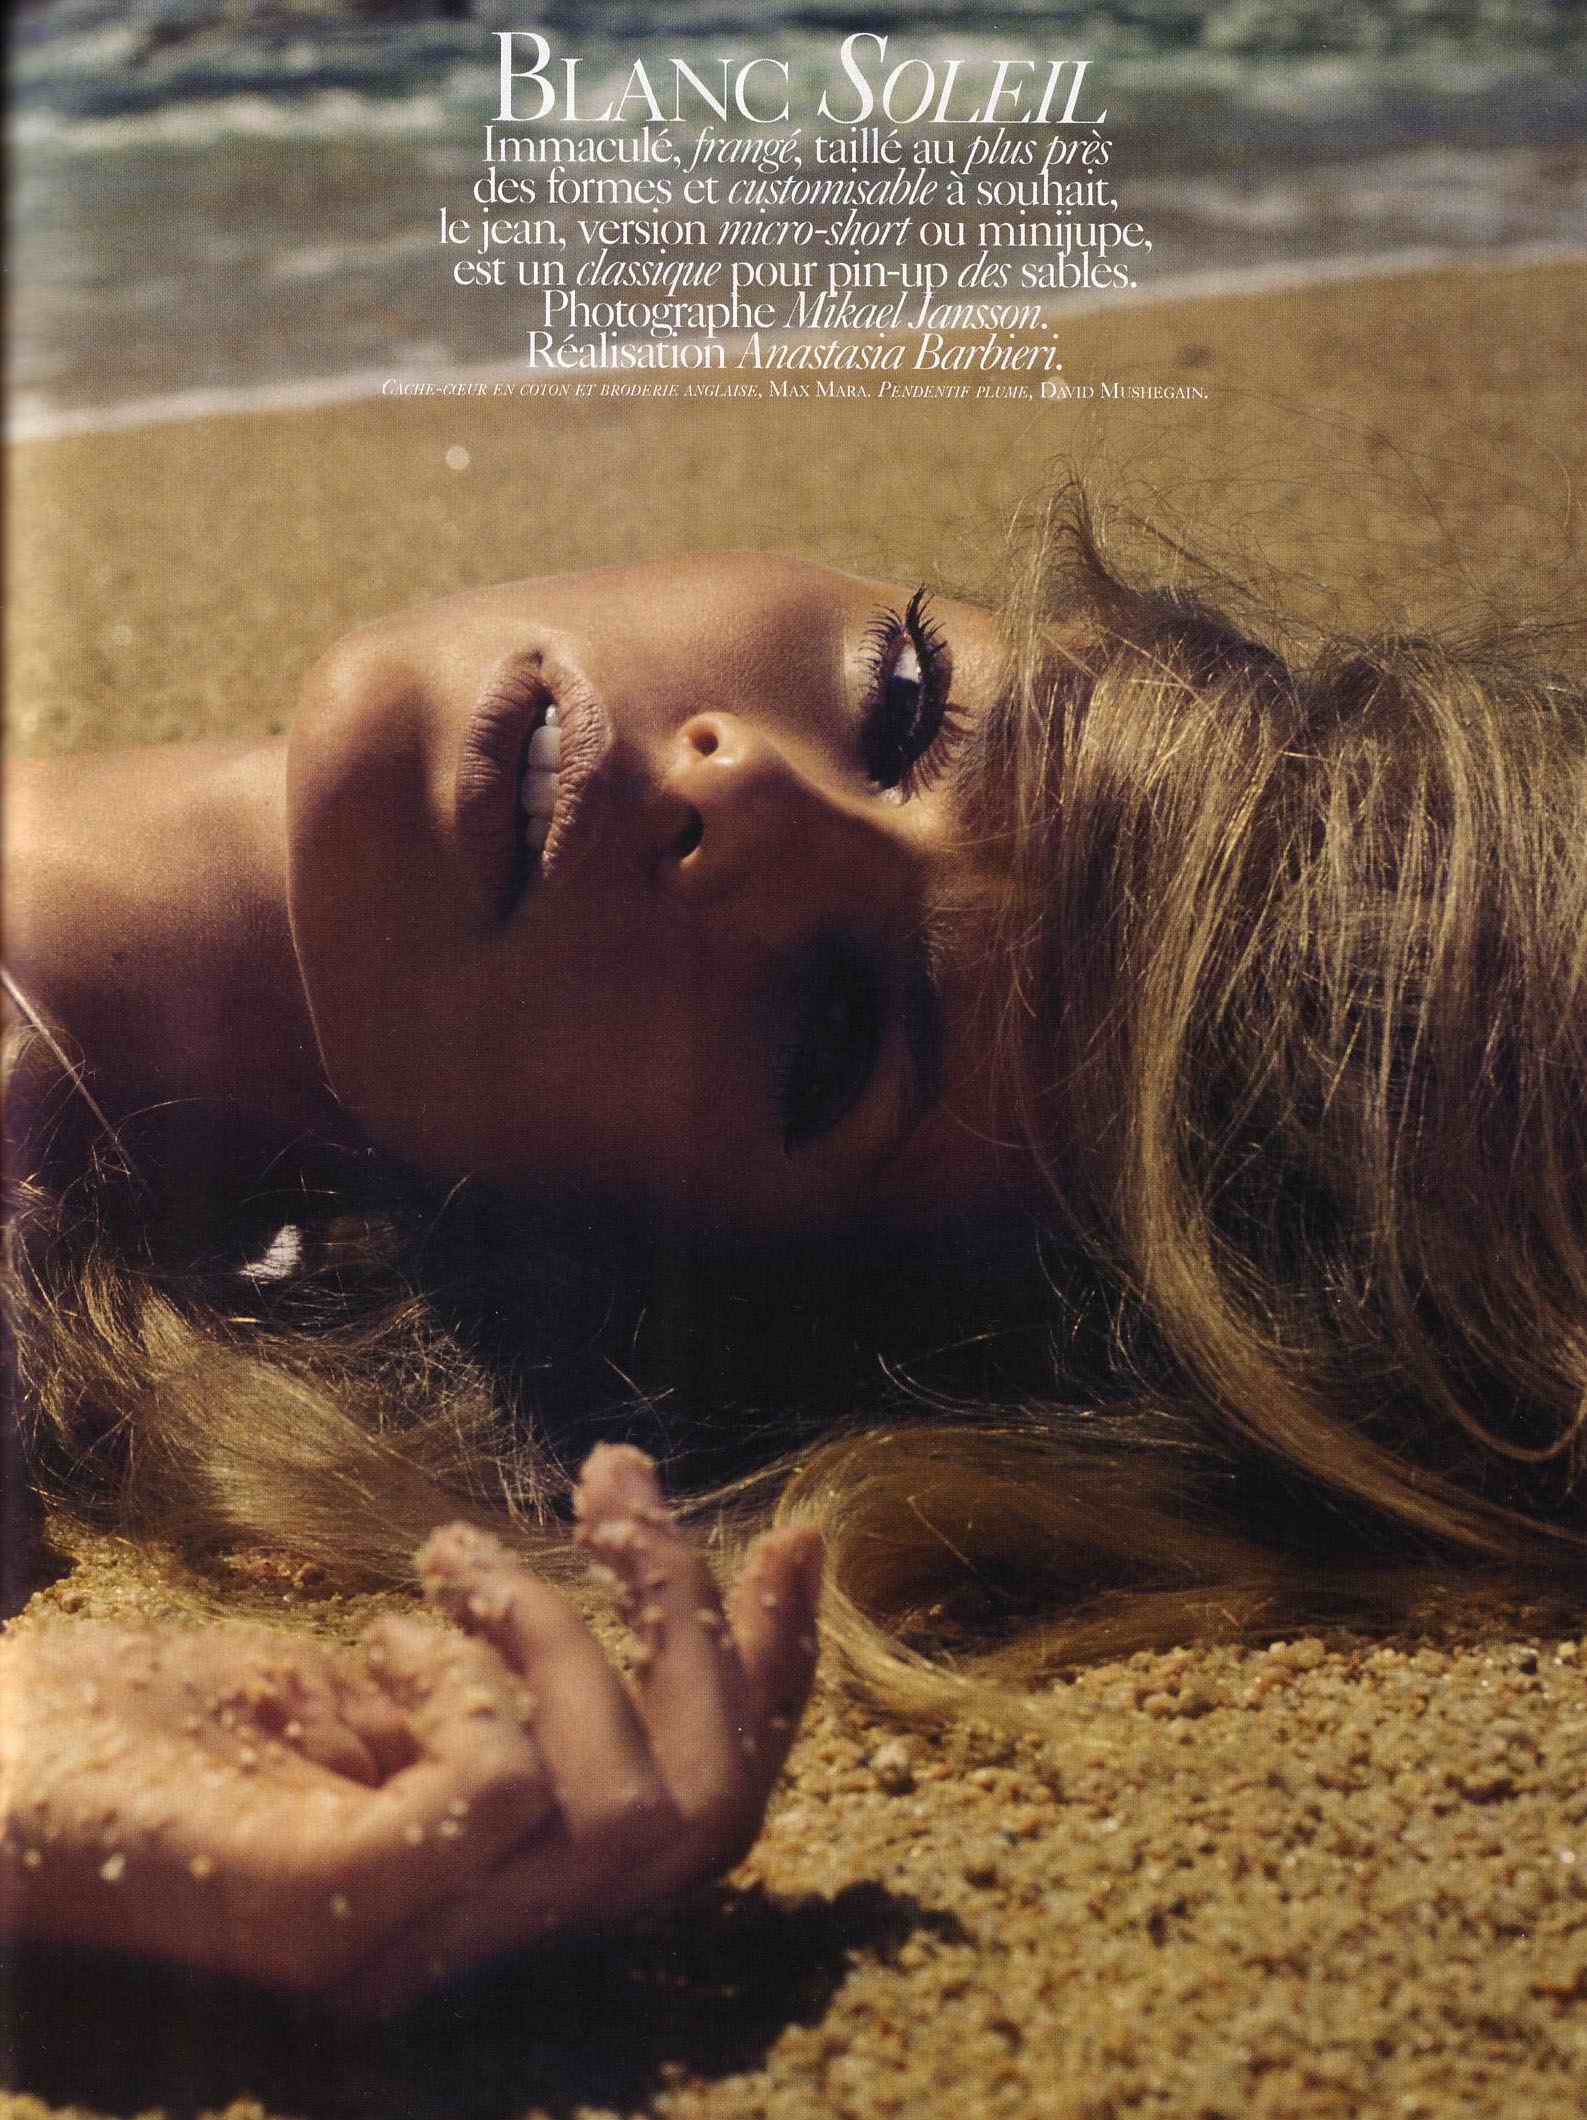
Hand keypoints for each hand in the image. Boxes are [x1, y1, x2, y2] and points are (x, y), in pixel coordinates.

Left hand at [0, 1445, 821, 2013]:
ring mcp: (410, 1949)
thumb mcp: (377, 1666)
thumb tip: (646, 1504)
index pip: (704, 1820)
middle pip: (701, 1824)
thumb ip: (512, 1644)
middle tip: (612, 1484)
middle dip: (694, 1632)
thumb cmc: (159, 1724)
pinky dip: (474, 1678)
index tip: (793, 1536)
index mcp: (493, 1901)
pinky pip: (504, 1792)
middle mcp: (476, 1949)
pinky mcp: (339, 1922)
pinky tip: (380, 1637)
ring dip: (563, 1633)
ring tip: (445, 1557)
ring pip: (626, 1813)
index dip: (769, 1679)